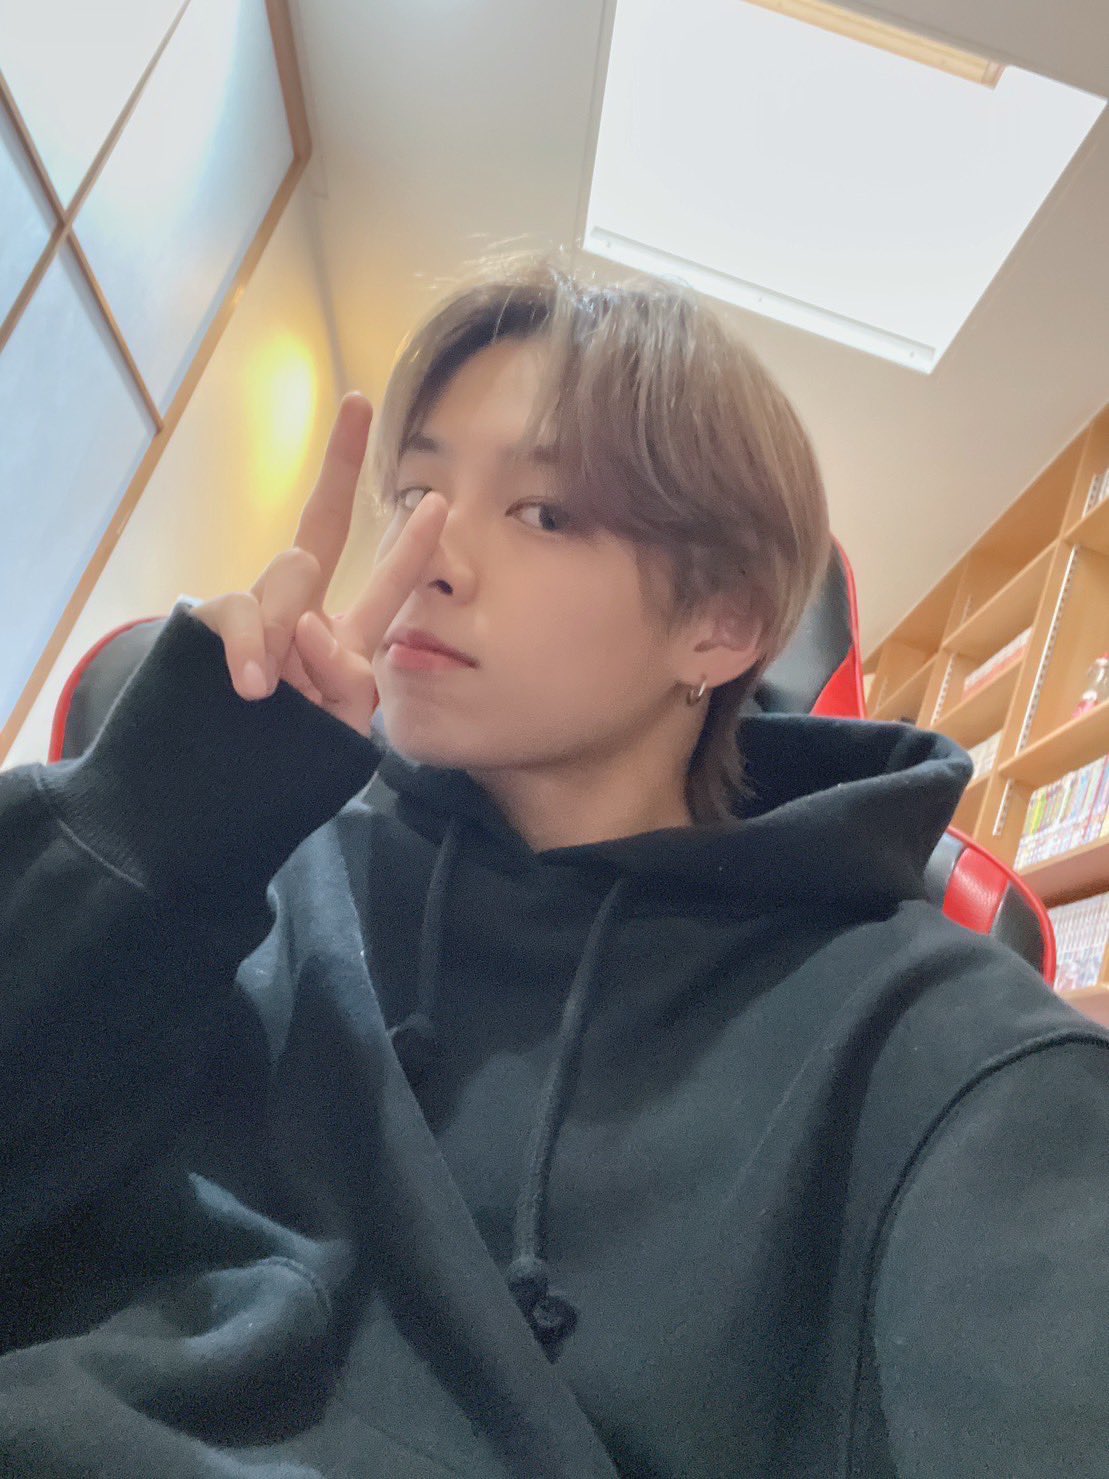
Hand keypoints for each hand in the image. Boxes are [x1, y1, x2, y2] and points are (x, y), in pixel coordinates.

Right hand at [191, 392, 446, 736]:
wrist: (212, 792)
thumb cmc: (284, 760)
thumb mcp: (336, 728)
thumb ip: (345, 679)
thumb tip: (308, 625)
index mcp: (341, 636)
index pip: (383, 578)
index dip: (411, 539)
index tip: (442, 496)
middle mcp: (297, 611)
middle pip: (320, 529)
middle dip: (342, 464)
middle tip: (358, 407)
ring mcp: (252, 614)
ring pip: (284, 578)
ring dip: (283, 634)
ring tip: (270, 690)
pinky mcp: (207, 625)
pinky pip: (233, 614)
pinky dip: (245, 650)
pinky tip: (251, 686)